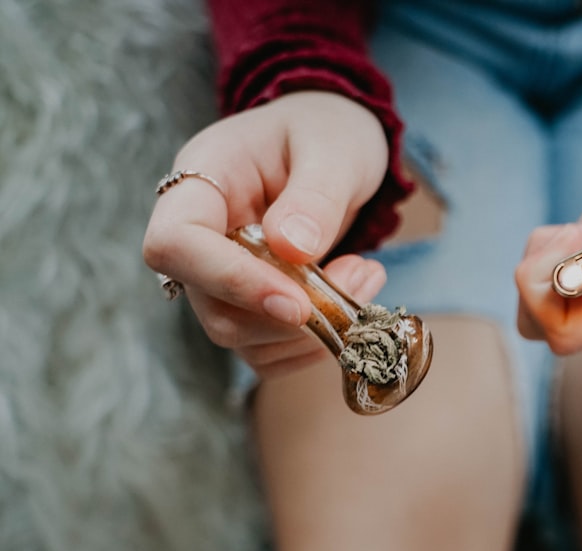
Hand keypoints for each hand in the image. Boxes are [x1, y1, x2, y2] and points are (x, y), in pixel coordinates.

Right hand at [143, 92, 388, 376]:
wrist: (334, 143)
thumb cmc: (327, 130)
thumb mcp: (334, 149)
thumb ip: (315, 197)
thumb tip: (291, 248)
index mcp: (201, 181)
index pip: (175, 245)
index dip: (229, 281)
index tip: (298, 302)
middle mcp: (199, 235)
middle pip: (212, 307)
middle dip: (293, 313)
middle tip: (361, 276)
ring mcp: (220, 275)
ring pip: (243, 336)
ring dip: (312, 330)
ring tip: (366, 277)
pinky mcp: (249, 303)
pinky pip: (269, 349)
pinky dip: (315, 341)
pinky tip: (353, 298)